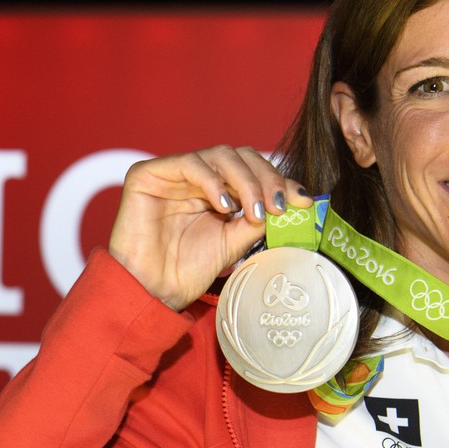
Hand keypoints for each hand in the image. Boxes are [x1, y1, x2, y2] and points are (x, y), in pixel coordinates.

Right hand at [108, 145, 303, 310]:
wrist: (152, 292)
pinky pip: (188, 163)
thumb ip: (256, 219)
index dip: (278, 180)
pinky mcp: (147, 174)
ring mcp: (171, 173)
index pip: (251, 170)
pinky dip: (212, 181)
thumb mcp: (233, 242)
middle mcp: (194, 177)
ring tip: (254, 212)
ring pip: (219, 155)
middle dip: (266, 178)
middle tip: (279, 206)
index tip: (302, 200)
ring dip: (245, 181)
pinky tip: (224, 207)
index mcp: (214, 190)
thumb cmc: (186, 271)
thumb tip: (289, 200)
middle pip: (240, 156)